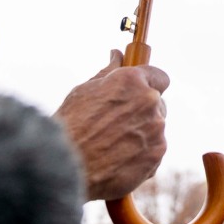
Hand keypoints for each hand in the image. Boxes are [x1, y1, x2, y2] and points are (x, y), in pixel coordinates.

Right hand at [54, 49, 168, 200]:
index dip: (151, 85)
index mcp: (132, 81)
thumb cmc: (70, 127)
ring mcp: (156, 128)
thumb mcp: (84, 91)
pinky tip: (118, 160)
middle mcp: (149, 101)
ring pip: (155, 129)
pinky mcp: (157, 154)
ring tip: (112, 146)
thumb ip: (108, 72)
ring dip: (141, 134)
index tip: (142, 92)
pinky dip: (142, 156)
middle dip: (144, 112)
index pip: (159, 76)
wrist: (64, 167)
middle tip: (118, 125)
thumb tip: (117, 55)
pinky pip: (154, 151)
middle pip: (158, 104)